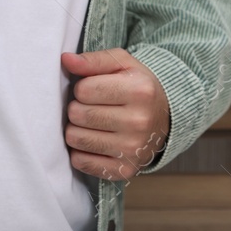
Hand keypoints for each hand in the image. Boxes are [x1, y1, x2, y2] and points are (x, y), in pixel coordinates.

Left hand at [61, 48, 170, 180]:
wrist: (164, 120)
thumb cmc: (137, 87)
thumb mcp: (122, 64)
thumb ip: (93, 60)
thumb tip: (66, 60)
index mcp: (140, 91)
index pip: (84, 89)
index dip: (82, 88)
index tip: (93, 89)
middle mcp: (138, 122)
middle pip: (78, 115)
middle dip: (77, 108)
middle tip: (90, 107)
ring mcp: (132, 149)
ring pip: (76, 139)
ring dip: (76, 130)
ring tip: (91, 124)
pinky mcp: (123, 170)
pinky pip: (81, 162)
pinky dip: (80, 152)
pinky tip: (94, 142)